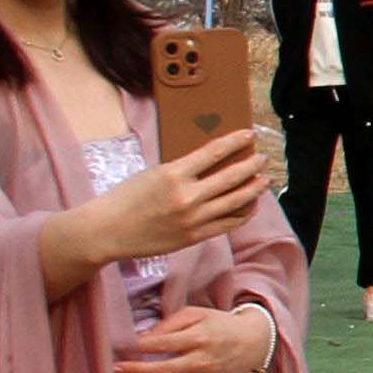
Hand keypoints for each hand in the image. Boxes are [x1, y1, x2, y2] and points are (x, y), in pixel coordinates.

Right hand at [76, 125, 267, 262]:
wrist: (108, 231)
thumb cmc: (126, 198)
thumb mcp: (153, 174)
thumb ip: (182, 169)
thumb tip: (212, 162)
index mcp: (173, 174)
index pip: (213, 152)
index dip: (235, 142)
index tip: (249, 134)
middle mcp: (187, 197)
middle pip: (231, 178)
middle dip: (251, 166)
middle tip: (262, 158)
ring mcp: (193, 219)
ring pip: (234, 202)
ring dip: (253, 189)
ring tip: (264, 181)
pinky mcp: (194, 237)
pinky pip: (227, 224)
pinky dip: (242, 213)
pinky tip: (250, 205)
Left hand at [115, 299, 276, 372]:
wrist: (254, 340)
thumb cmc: (219, 324)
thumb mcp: (197, 314)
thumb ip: (171, 323)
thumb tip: (145, 337)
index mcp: (199, 337)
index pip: (163, 343)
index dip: (139, 346)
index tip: (120, 346)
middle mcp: (203, 360)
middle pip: (164, 368)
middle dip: (137, 369)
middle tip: (115, 368)